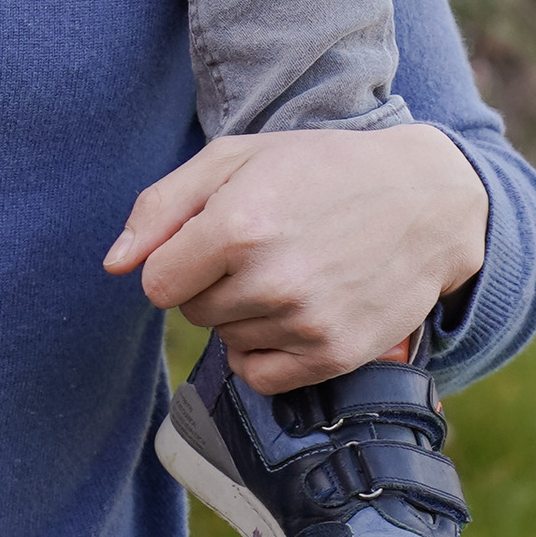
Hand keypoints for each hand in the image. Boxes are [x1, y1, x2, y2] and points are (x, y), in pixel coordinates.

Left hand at [106, 124, 487, 392]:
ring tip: (290, 267)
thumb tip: (112, 266)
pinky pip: (259, 377)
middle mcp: (272, 280)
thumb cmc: (319, 169)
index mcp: (239, 225)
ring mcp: (306, 323)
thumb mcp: (235, 159)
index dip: (175, 261)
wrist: (423, 199)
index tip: (207, 239)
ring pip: (226, 340)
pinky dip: (265, 351)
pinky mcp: (333, 356)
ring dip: (243, 312)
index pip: (156, 283)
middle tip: (262, 244)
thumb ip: (162, 207)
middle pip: (191, 312)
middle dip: (211, 282)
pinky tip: (296, 309)